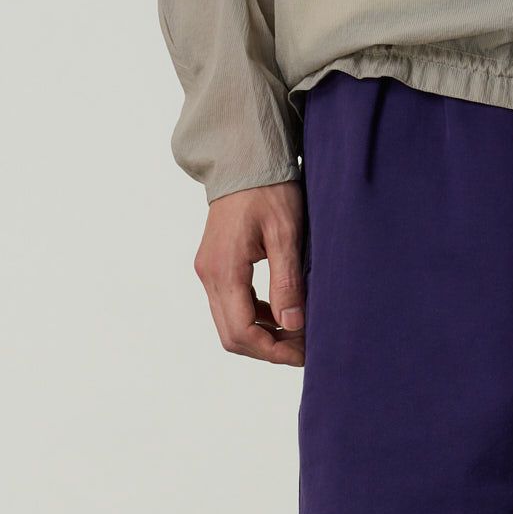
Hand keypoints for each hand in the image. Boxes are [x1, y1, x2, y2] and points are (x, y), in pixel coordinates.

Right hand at [193, 181, 305, 366]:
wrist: (244, 160)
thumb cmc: (268, 190)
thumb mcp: (286, 234)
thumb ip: (287, 282)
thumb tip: (293, 325)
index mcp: (224, 269)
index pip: (242, 331)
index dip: (273, 351)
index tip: (303, 353)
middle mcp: (209, 274)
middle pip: (232, 336)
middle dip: (268, 349)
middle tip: (303, 348)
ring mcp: (209, 271)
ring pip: (230, 324)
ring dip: (263, 336)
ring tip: (298, 333)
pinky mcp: (215, 266)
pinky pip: (232, 306)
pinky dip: (257, 318)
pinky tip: (283, 314)